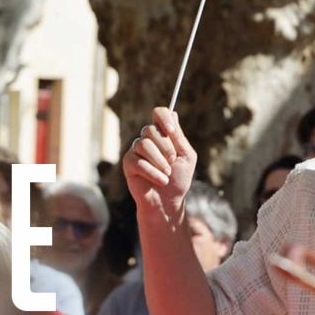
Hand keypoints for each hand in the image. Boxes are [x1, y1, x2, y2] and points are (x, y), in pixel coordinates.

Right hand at [121, 107, 196, 221]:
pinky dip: (152, 172)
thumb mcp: (186, 156)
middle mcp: (147, 139)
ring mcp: (136, 150)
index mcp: (163, 134)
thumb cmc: (179, 179)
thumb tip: (173, 112)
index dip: (163, 118)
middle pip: (151, 130)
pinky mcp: (128, 163)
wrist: (169, 201)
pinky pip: (137, 161)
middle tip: (172, 161)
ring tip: (167, 174)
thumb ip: (179, 137)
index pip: (158, 113)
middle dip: (165, 147)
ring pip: (143, 144)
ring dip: (159, 161)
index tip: (171, 131)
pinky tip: (161, 181)